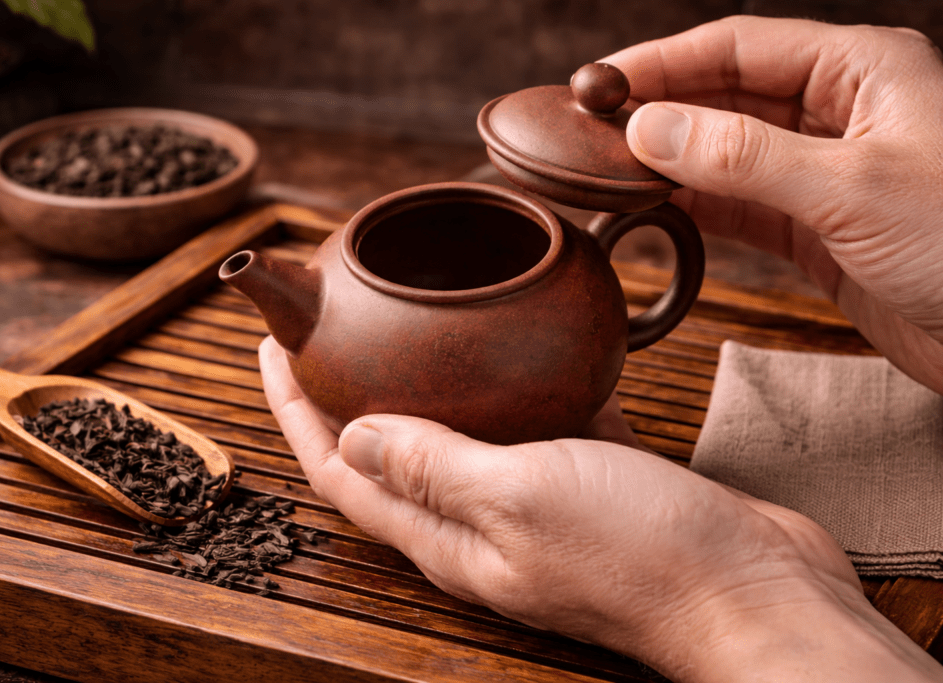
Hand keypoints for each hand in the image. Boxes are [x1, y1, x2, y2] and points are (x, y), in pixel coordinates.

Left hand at [261, 336, 940, 681]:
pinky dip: (515, 380)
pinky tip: (526, 339)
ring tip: (414, 320)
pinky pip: (533, 420)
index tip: (276, 348)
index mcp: (447, 534)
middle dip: (347, 392)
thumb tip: (353, 434)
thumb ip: (435, 464)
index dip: (297, 412)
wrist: (754, 589)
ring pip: (458, 431)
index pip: (341, 472)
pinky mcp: (590, 475)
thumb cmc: (641, 555)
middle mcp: (480, 521)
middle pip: (386, 451)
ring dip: (428, 381)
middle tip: (331, 325)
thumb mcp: (520, 496)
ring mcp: (535, 499)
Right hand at [604, 16, 942, 392]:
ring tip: (605, 168)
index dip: (663, 62)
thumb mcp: (851, 189)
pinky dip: (691, 205)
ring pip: (724, 152)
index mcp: (862, 71)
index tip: (600, 85)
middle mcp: (839, 112)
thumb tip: (650, 128)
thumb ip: (745, 157)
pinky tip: (649, 205)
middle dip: (658, 110)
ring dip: (667, 160)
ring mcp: (823, 171)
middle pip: (725, 95)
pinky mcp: (814, 227)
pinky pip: (736, 203)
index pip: (740, 47)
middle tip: (588, 129)